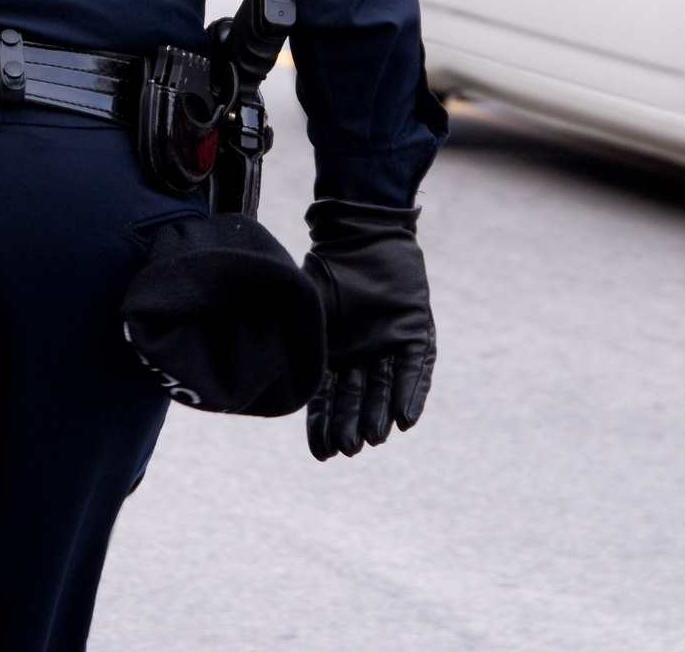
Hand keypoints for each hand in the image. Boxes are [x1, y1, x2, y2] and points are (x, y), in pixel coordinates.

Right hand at [301, 199, 434, 459]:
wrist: (360, 231)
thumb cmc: (325, 265)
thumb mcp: (302, 307)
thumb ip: (293, 340)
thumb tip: (266, 376)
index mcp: (332, 352)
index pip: (327, 398)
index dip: (324, 425)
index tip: (323, 453)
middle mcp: (362, 354)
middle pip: (358, 398)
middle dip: (352, 424)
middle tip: (349, 448)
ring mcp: (390, 343)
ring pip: (387, 387)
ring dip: (381, 413)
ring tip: (374, 438)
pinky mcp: (416, 331)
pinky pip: (418, 367)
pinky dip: (413, 392)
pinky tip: (406, 419)